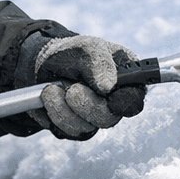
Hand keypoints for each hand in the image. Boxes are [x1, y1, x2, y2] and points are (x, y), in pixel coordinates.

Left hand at [27, 34, 146, 139]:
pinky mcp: (74, 128)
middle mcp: (112, 105)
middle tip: (72, 88)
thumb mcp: (88, 48)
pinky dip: (51, 112)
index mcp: (126, 82)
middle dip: (85, 103)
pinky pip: (64, 131)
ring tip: (51, 88)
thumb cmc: (74, 53)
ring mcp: (93, 119)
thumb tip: (108, 86)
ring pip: (83, 128)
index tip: (105, 91)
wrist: (46, 62)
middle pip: (107, 119)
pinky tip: (49, 97)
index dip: (122, 101)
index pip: (133, 100)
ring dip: (62, 107)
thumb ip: (100, 64)